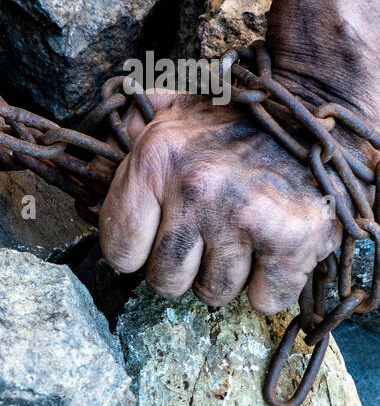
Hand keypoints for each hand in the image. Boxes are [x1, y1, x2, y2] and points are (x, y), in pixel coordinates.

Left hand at [98, 87, 343, 313]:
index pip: (120, 251)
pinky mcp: (293, 237)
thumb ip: (128, 134)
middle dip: (182, 268)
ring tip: (238, 239)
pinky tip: (270, 255)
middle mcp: (196, 188)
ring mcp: (244, 215)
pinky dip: (270, 287)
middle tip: (204, 239)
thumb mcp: (169, 110)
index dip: (139, 250)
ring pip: (214, 293)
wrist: (315, 104)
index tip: (158, 236)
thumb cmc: (234, 117)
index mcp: (155, 160)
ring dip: (226, 276)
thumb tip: (90, 167)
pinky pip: (266, 300)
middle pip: (165, 280)